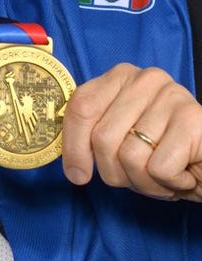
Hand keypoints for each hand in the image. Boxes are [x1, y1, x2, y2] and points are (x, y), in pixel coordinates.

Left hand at [62, 63, 201, 199]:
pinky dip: (169, 183)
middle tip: (140, 174)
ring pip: (129, 156)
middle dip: (116, 172)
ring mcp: (172, 95)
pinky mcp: (192, 119)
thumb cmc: (166, 156)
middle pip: (102, 137)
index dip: (73, 146)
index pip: (81, 107)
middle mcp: (145, 79)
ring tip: (164, 174)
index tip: (78, 174)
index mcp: (121, 77)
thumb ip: (93, 139)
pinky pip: (158, 167)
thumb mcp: (122, 143)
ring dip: (145, 181)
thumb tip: (72, 167)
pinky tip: (183, 174)